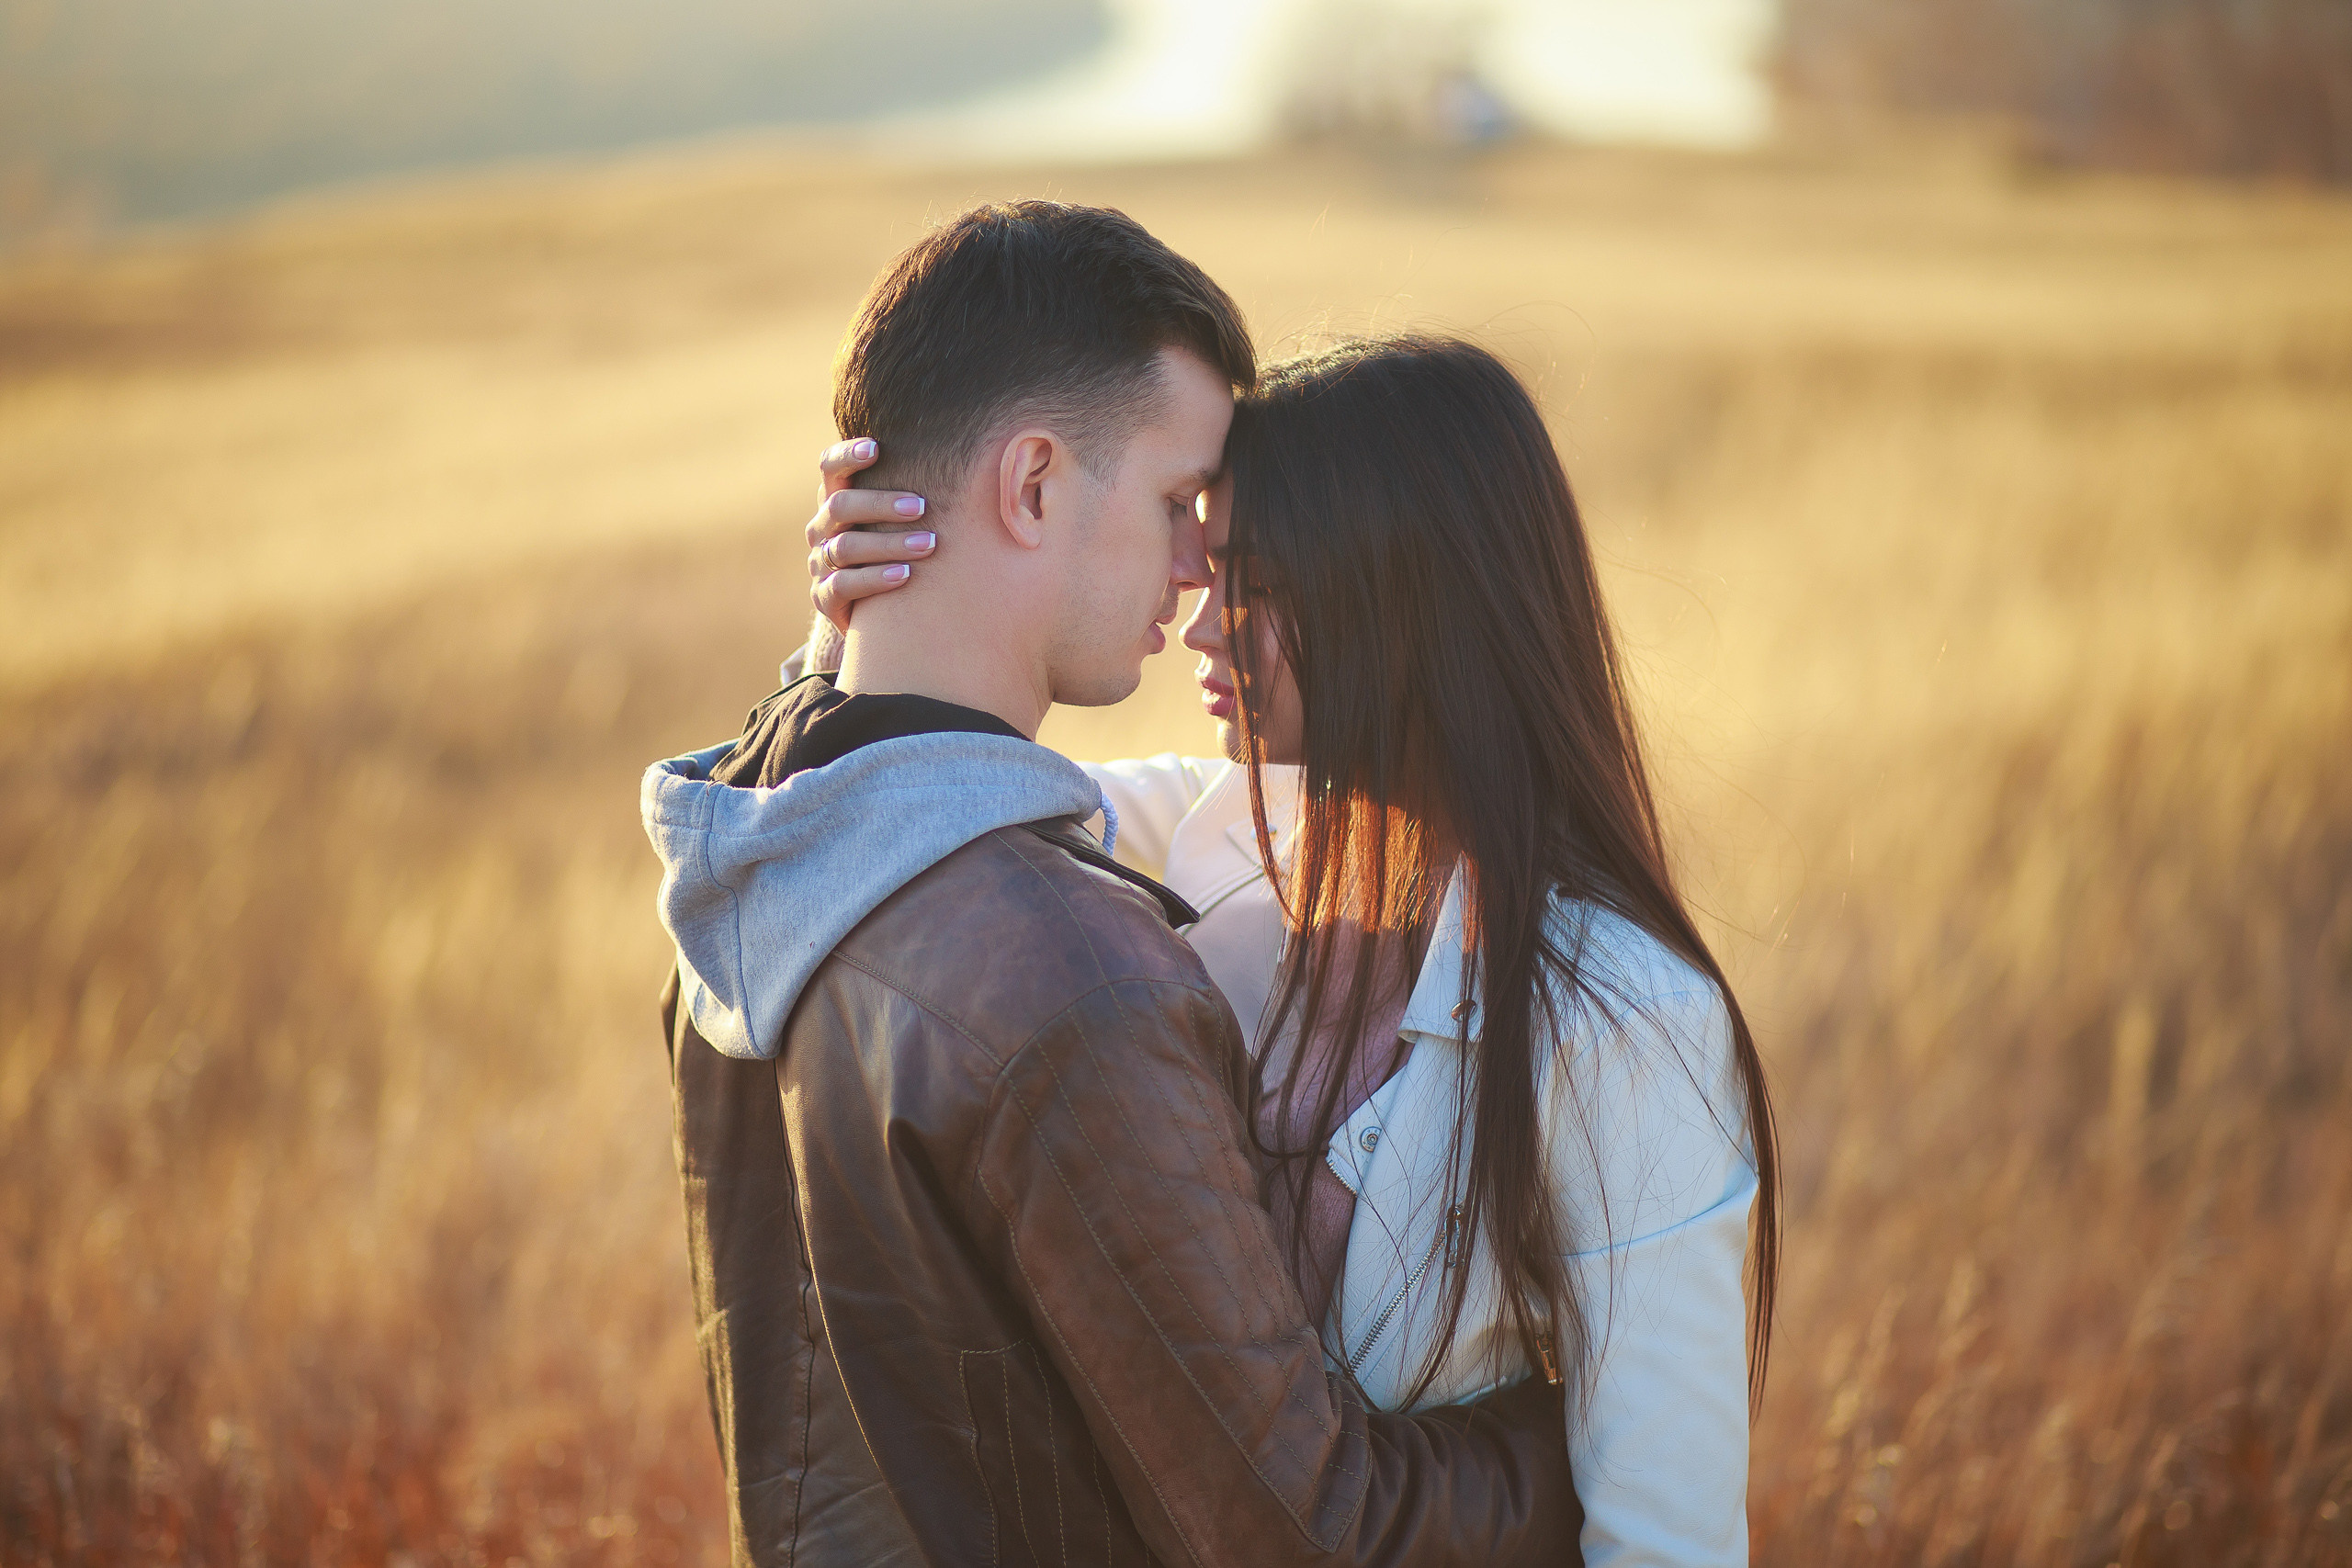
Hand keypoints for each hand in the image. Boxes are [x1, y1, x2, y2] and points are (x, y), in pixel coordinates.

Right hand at [806, 439, 934, 632]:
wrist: (880, 610)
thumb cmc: (902, 549)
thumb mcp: (903, 519)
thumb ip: (919, 491)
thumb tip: (982, 457)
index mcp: (837, 498)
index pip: (830, 467)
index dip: (847, 455)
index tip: (876, 449)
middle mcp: (823, 527)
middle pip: (840, 506)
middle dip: (880, 504)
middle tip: (922, 507)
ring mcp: (820, 563)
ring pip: (845, 547)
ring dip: (888, 544)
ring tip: (928, 544)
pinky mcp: (825, 597)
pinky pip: (843, 585)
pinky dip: (874, 579)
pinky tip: (905, 576)